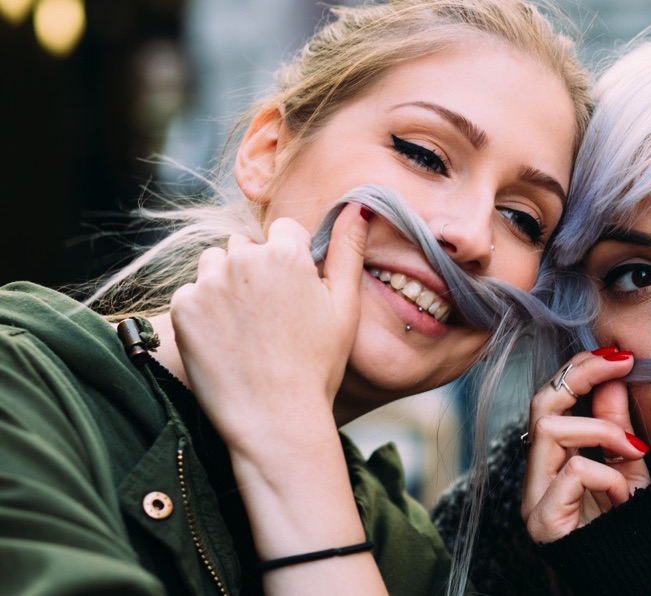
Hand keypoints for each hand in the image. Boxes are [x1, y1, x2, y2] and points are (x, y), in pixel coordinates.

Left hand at [170, 203, 382, 593]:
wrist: (274, 419)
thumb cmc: (318, 365)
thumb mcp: (344, 307)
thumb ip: (347, 250)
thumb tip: (359, 205)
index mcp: (286, 255)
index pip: (283, 230)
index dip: (292, 260)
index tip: (295, 293)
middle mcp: (243, 260)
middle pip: (246, 247)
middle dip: (256, 269)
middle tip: (271, 316)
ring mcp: (208, 283)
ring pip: (215, 266)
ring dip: (226, 285)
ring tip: (247, 328)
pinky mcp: (182, 308)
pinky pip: (191, 294)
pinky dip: (204, 311)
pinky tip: (225, 340)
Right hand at [521, 347, 650, 543]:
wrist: (633, 576)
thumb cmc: (631, 528)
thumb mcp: (630, 467)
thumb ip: (617, 426)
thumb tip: (613, 378)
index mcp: (555, 459)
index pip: (551, 398)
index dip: (580, 369)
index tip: (618, 355)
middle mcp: (536, 476)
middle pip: (539, 403)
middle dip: (581, 375)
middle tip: (621, 363)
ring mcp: (534, 498)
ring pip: (550, 430)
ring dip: (601, 432)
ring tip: (631, 452)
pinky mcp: (542, 522)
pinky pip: (573, 473)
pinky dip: (606, 476)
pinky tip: (621, 496)